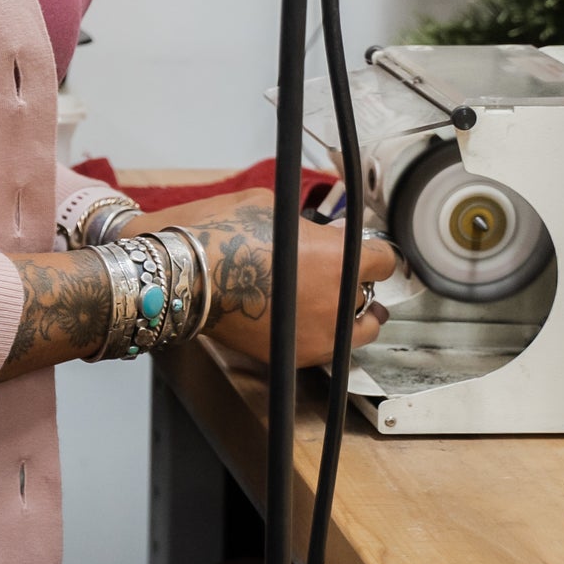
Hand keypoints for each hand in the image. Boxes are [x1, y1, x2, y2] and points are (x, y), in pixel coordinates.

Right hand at [153, 194, 395, 368]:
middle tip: (342, 279)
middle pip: (373, 305)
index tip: (366, 253)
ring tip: (326, 306)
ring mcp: (316, 336)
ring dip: (346, 318)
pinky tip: (297, 319)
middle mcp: (337, 303)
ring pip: (354, 335)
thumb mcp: (271, 207)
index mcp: (341, 260)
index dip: (374, 254)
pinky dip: (314, 335)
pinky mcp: (290, 356)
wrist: (179, 272)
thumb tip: (329, 234)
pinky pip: (318, 348)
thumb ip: (311, 227)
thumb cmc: (220, 232)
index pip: (385, 261)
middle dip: (359, 289)